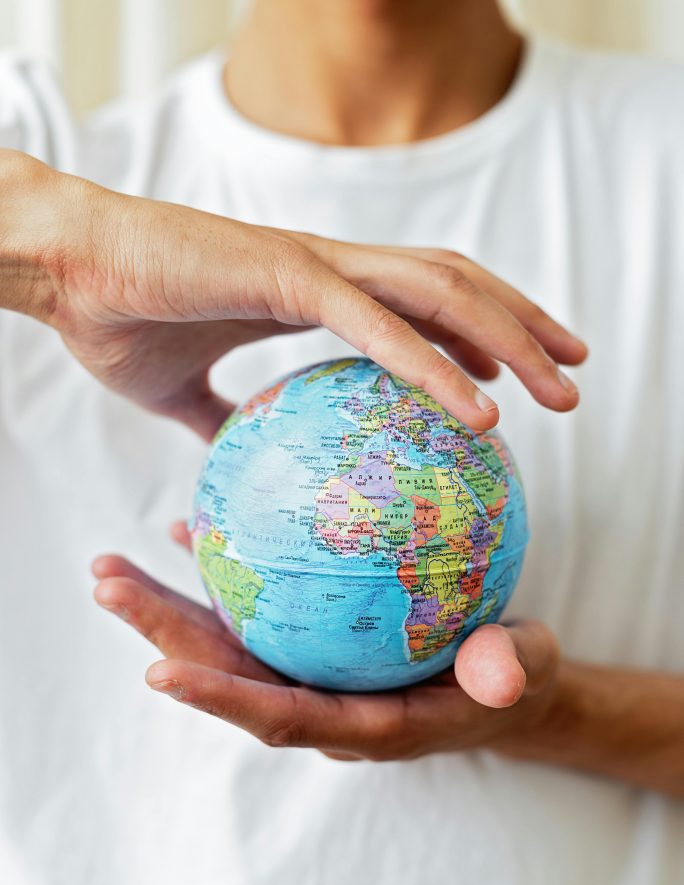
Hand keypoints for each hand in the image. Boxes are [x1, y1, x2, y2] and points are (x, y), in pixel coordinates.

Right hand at [2, 150, 584, 439]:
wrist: (63, 269)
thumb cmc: (116, 319)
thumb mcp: (181, 391)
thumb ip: (223, 416)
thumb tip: (238, 453)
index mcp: (313, 289)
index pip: (421, 302)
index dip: (476, 333)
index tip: (514, 380)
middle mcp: (330, 268)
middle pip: (456, 288)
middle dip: (525, 330)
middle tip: (572, 378)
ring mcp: (313, 266)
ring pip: (441, 293)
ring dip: (509, 340)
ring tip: (559, 389)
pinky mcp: (285, 276)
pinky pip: (378, 324)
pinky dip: (434, 366)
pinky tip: (479, 409)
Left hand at [91, 527, 559, 761]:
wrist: (500, 684)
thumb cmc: (511, 681)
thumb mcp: (522, 672)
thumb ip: (507, 670)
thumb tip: (503, 669)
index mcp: (360, 725)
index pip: (282, 716)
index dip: (221, 699)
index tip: (158, 673)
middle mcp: (321, 702)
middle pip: (231, 675)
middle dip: (164, 637)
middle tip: (107, 584)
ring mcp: (310, 671)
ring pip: (229, 643)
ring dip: (167, 609)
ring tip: (111, 566)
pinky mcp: (312, 642)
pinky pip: (257, 608)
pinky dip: (223, 574)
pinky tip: (194, 526)